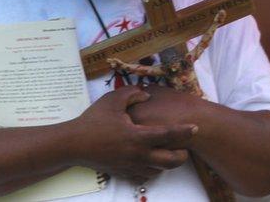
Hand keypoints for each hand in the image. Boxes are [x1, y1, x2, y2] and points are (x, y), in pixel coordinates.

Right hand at [66, 86, 195, 183]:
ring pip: (159, 171)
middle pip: (170, 161)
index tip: (196, 127)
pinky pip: (145, 176)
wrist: (72, 144)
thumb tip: (148, 94)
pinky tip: (151, 160)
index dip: (184, 131)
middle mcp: (138, 154)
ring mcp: (131, 166)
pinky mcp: (123, 173)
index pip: (168, 134)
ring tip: (169, 152)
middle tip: (185, 147)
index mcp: (138, 136)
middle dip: (182, 155)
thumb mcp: (113, 100)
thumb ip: (134, 94)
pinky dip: (152, 170)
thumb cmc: (94, 120)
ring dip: (167, 163)